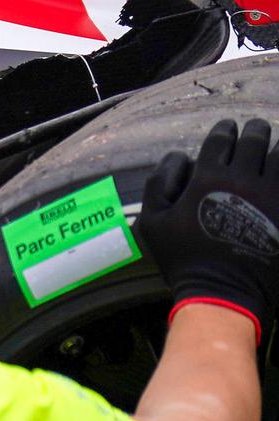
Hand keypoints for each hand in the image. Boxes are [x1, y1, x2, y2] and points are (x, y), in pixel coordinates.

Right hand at [135, 118, 278, 343]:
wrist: (224, 293)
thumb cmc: (184, 260)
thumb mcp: (153, 223)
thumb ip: (159, 183)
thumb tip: (179, 157)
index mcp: (209, 178)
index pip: (221, 140)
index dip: (225, 130)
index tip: (228, 127)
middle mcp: (243, 179)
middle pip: (255, 141)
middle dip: (255, 130)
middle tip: (256, 128)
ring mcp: (272, 195)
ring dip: (278, 146)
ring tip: (277, 144)